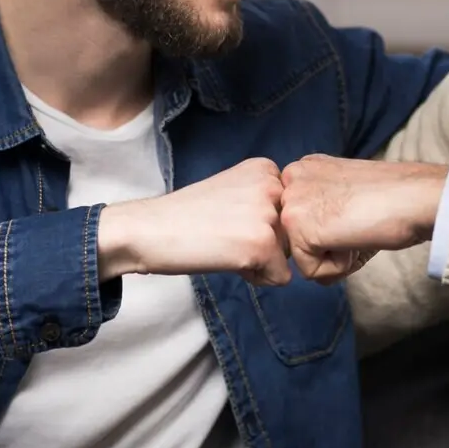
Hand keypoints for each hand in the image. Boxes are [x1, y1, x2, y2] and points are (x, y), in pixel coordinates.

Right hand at [97, 157, 291, 285]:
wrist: (149, 229)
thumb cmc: (187, 216)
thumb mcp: (234, 191)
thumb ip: (265, 200)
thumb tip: (300, 229)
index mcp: (267, 169)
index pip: (292, 209)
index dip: (265, 224)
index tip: (233, 221)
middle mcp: (273, 186)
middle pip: (294, 232)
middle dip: (267, 244)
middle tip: (227, 237)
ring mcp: (269, 214)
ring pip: (289, 255)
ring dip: (262, 261)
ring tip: (226, 248)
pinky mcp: (263, 245)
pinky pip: (281, 278)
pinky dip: (257, 278)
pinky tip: (228, 262)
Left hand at [280, 155, 447, 283]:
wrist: (415, 197)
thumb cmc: (394, 200)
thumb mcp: (346, 197)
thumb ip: (320, 215)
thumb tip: (310, 253)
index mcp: (305, 168)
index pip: (299, 220)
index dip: (328, 231)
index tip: (354, 215)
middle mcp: (291, 179)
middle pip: (297, 240)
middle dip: (328, 245)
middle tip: (358, 224)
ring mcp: (292, 202)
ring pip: (303, 258)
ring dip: (336, 256)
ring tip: (358, 229)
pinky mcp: (299, 227)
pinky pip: (312, 272)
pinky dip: (340, 266)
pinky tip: (357, 237)